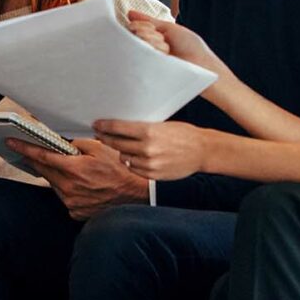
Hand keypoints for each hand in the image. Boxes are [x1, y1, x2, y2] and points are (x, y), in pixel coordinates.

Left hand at [10, 138, 149, 219]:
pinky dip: (67, 189)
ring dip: (56, 175)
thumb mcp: (100, 148)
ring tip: (71, 169)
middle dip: (37, 160)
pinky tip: (81, 185)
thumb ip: (77, 143)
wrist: (135, 196)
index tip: (11, 143)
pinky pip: (65, 197)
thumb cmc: (121, 170)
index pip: (41, 156)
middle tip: (29, 152)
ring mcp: (71, 202)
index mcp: (73, 169)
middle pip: (44, 171)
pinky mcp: (75, 212)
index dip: (24, 148)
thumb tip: (61, 141)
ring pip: (54, 184)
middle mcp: (69, 187)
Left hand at [91, 119, 211, 181]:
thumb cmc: (184, 134)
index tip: (96, 124)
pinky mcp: (152, 175)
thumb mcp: (162, 125)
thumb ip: (141, 128)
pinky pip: (133, 168)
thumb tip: (119, 127)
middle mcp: (147, 148)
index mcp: (149, 131)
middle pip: (116, 143)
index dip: (104, 126)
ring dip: (122, 151)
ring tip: (125, 146)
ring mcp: (149, 163)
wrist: (202, 151)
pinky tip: (136, 157)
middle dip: (106, 138)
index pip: (118, 127)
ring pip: (123, 157)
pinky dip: (132, 163)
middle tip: (100, 135)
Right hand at [125, 11, 227, 79]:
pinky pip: (139, 57)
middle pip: (133, 35)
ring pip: (136, 44)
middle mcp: (146, 49)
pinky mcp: (148, 72)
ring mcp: (146, 61)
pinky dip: (153, 51)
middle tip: (163, 40)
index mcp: (151, 38)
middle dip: (148, 33)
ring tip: (166, 51)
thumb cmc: (190, 47)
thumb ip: (149, 21)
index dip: (141, 25)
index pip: (133, 28)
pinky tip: (163, 56)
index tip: (154, 29)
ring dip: (153, 43)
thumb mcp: (169, 28)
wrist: (202, 65)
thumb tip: (130, 13)